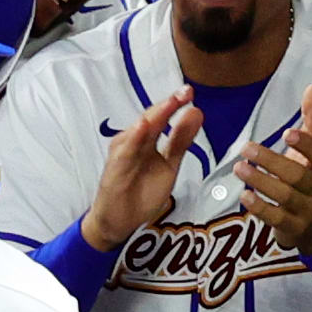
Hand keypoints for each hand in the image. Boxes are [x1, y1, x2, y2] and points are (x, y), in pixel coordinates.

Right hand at [81, 88, 198, 247]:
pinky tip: (143, 127)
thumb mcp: (169, 165)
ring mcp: (124, 152)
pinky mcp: (115, 167)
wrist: (120, 220)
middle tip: (186, 92)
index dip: (177, 104)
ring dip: (154, 116)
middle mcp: (135, 141)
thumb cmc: (141, 192)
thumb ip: (181, 140)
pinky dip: (134, 138)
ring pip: (140, 131)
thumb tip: (196, 112)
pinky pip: (126, 151)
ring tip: (170, 103)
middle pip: (153, 118)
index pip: (164, 118)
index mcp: (148, 139)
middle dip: (169, 105)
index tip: (191, 91)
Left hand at [237, 85, 311, 253]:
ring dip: (260, 181)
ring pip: (284, 196)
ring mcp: (307, 211)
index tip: (287, 132)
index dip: (305, 144)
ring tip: (239, 167)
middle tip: (246, 148)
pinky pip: (275, 218)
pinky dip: (259, 207)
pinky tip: (244, 194)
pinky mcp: (293, 228)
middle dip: (271, 161)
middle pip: (296, 175)